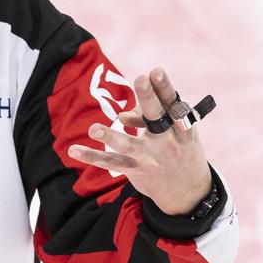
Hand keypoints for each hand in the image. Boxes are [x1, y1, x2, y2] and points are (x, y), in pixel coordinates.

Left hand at [68, 67, 211, 214]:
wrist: (189, 191)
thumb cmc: (179, 147)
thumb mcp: (178, 129)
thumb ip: (152, 114)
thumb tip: (122, 114)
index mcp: (180, 126)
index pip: (171, 102)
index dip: (164, 87)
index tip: (155, 71)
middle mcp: (168, 141)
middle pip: (156, 117)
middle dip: (148, 98)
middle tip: (140, 79)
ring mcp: (151, 157)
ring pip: (129, 146)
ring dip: (111, 136)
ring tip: (94, 129)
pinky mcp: (136, 170)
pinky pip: (111, 163)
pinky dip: (92, 156)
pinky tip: (73, 150)